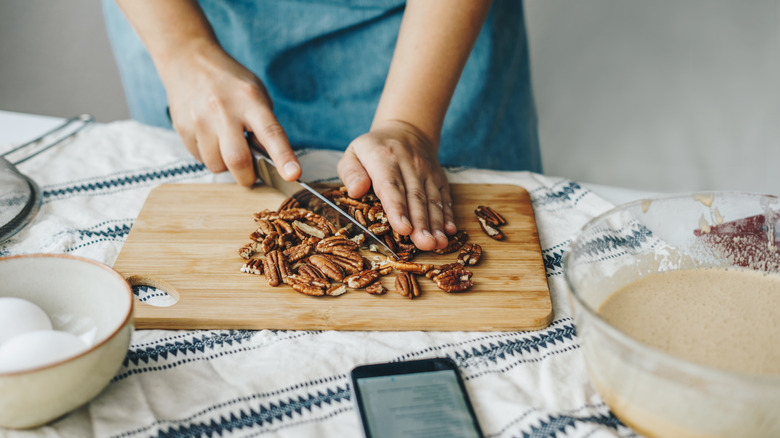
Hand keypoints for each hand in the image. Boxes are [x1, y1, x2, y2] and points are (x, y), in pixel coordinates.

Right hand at [162, 41, 300, 185]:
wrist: (188, 60)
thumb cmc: (231, 83)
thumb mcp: (256, 95)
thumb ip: (265, 126)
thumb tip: (270, 163)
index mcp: (250, 100)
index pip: (271, 133)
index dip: (283, 157)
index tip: (293, 175)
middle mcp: (223, 110)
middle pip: (237, 159)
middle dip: (247, 176)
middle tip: (251, 174)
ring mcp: (200, 120)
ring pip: (216, 165)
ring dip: (226, 165)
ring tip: (227, 145)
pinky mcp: (182, 128)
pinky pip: (200, 159)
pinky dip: (210, 156)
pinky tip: (210, 137)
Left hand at [337, 120, 456, 251]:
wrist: (406, 130)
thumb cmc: (373, 149)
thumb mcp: (353, 153)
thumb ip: (351, 172)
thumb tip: (356, 191)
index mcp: (384, 159)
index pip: (391, 186)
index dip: (398, 208)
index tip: (403, 228)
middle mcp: (409, 164)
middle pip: (415, 197)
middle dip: (421, 223)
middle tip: (424, 243)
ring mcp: (427, 171)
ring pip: (432, 199)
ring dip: (436, 223)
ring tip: (438, 243)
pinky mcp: (439, 178)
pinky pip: (444, 197)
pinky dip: (448, 215)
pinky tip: (450, 231)